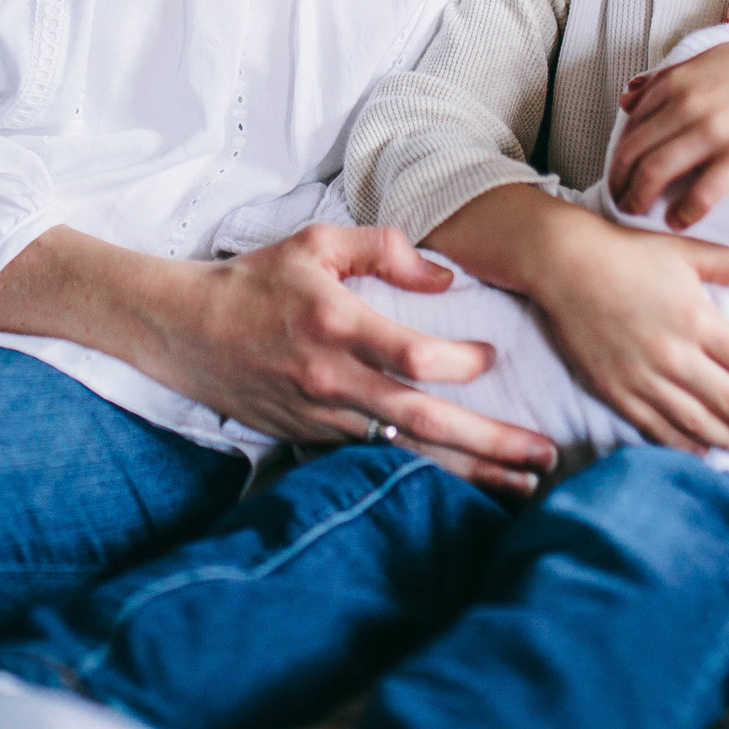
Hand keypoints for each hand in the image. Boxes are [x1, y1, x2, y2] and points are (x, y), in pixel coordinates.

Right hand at [154, 225, 562, 493]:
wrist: (186, 332)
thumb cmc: (255, 281)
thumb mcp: (316, 242)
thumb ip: (384, 247)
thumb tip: (445, 277)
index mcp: (337, 325)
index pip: (413, 357)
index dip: (462, 363)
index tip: (493, 357)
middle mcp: (333, 380)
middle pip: (423, 421)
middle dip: (489, 442)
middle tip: (543, 455)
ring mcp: (323, 418)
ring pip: (405, 453)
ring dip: (468, 472)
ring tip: (523, 487)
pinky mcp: (314, 439)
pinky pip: (378, 459)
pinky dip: (424, 474)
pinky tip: (464, 484)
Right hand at [525, 209, 728, 452]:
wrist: (565, 264)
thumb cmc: (629, 253)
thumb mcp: (689, 252)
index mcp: (697, 319)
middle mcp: (674, 354)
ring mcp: (642, 376)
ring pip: (696, 423)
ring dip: (727, 438)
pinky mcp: (614, 389)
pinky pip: (655, 427)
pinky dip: (682, 444)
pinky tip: (699, 449)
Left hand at [607, 31, 728, 227]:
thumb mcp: (707, 58)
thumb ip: (665, 78)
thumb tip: (627, 97)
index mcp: (676, 82)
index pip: (630, 126)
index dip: (619, 154)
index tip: (617, 172)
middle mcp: (687, 106)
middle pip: (634, 153)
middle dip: (619, 181)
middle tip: (619, 198)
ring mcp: (713, 132)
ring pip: (656, 173)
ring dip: (639, 198)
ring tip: (637, 211)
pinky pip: (701, 194)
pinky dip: (683, 212)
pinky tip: (677, 221)